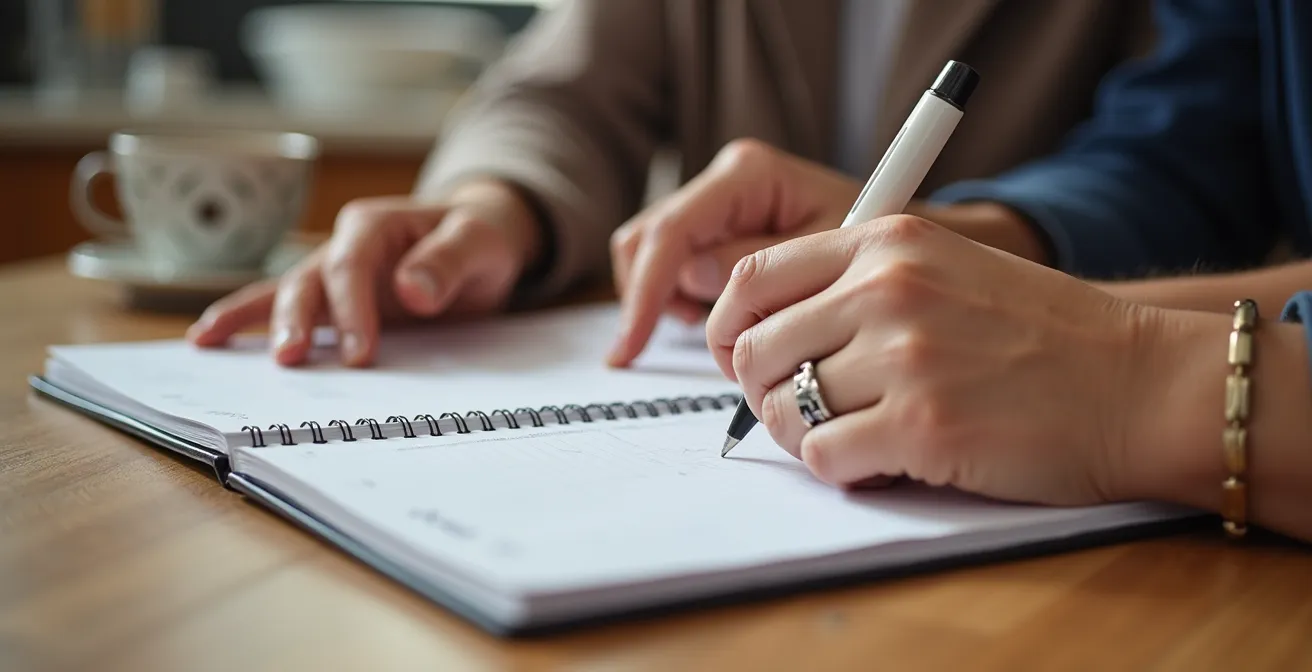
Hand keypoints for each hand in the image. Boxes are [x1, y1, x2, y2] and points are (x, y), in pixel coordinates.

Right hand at [186, 179, 542, 366]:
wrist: (477, 238)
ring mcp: (331, 273)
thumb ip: (449, 262)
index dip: (353, 310)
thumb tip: (412, 290)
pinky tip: (207, 339)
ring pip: (285, 293)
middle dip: (297, 320)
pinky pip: (282, 308)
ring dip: (253, 320)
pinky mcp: (331, 301)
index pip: (353, 267)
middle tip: (289, 361)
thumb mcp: (480, 243)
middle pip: (309, 281)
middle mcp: (343, 245)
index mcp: (376, 225)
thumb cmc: (478, 238)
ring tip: (209, 343)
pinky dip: (246, 321)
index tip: (360, 354)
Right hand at [606, 139, 859, 366]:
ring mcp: (717, 205)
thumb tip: (693, 279)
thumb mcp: (822, 264)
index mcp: (746, 175)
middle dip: (652, 299)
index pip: (670, 232)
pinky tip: (726, 318)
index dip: (644, 293)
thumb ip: (755, 269)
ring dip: (671, 302)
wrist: (902, 247)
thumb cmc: (873, 252)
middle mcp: (723, 182)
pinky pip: (675, 267)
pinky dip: (685, 300)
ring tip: (726, 329)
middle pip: (646, 240)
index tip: (631, 347)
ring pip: (653, 256)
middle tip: (697, 343)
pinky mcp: (717, 231)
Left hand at [706, 215, 1159, 505]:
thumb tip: (760, 336)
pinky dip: (839, 469)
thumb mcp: (946, 268)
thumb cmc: (1043, 335)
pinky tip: (878, 461)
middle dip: (759, 391)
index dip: (728, 327)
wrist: (1139, 383)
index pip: (752, 277)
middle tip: (793, 411)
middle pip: (754, 348)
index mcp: (886, 241)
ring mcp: (903, 357)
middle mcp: (886, 288)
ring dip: (801, 434)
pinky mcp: (922, 425)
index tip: (740, 357)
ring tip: (847, 436)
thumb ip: (857, 286)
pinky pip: (824, 457)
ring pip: (782, 409)